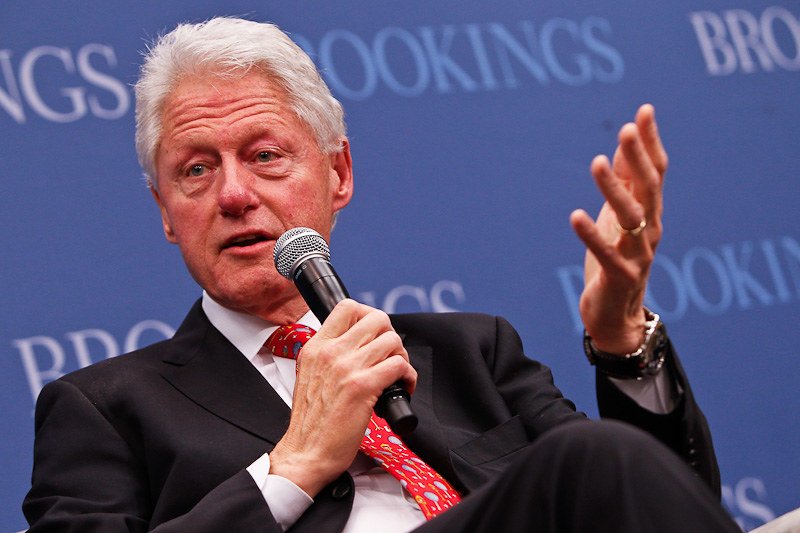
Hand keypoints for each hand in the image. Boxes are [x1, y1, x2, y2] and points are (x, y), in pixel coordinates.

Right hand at [268, 299, 415, 496]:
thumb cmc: (310, 422)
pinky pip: (399, 365)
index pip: (347, 307)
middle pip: (376, 318)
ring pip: (391, 340)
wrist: (306, 452)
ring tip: (397, 373)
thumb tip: (353, 345)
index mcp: (316, 347)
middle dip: (390, 334)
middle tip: (390, 354)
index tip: (374, 333)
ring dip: (402, 356)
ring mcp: (347, 367)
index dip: (368, 316)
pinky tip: (403, 387)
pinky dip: (408, 376)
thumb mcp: (308, 375)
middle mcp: (331, 352)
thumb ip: (326, 356)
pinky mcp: (364, 386)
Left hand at [569, 104, 667, 353]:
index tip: (644, 110)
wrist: (617, 313)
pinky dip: (591, 235)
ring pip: (630, 217)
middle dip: (638, 158)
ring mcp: (638, 254)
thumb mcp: (619, 216)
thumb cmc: (617, 258)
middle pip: (649, 188)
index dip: (651, 142)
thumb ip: (625, 183)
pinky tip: (575, 215)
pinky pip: (606, 253)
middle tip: (626, 129)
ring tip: (597, 161)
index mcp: (650, 212)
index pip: (655, 171)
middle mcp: (650, 229)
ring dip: (613, 189)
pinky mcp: (620, 276)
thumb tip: (626, 143)